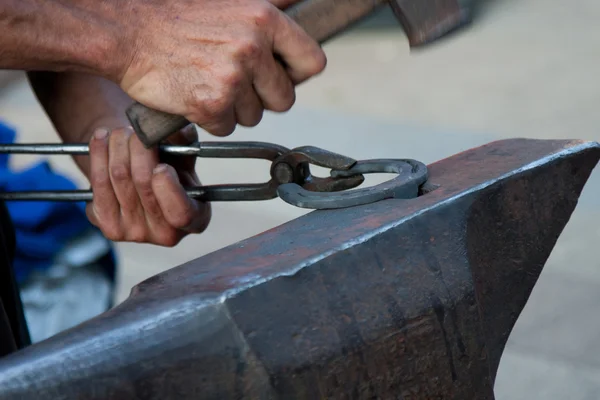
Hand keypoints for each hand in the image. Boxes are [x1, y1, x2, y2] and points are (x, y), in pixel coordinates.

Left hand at [85, 125, 210, 246]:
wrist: (142, 183)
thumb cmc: (171, 169)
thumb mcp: (185, 158)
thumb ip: (185, 143)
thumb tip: (180, 128)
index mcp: (196, 219)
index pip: (181, 213)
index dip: (168, 189)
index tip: (161, 166)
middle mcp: (167, 234)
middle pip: (144, 185)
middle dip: (138, 148)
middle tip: (137, 130)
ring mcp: (136, 234)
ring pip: (119, 178)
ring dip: (118, 145)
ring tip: (122, 132)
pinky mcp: (110, 228)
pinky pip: (99, 184)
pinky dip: (98, 155)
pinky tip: (101, 139)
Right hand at [118, 0, 325, 136]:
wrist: (128, 33)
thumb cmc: (176, 19)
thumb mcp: (230, 4)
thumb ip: (268, 21)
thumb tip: (302, 29)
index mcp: (264, 19)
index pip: (313, 62)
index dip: (296, 75)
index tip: (280, 77)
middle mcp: (253, 47)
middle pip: (284, 99)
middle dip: (263, 98)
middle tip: (235, 83)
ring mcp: (232, 78)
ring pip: (254, 116)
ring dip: (234, 109)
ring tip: (207, 82)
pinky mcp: (211, 105)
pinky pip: (227, 128)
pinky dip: (211, 119)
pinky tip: (194, 95)